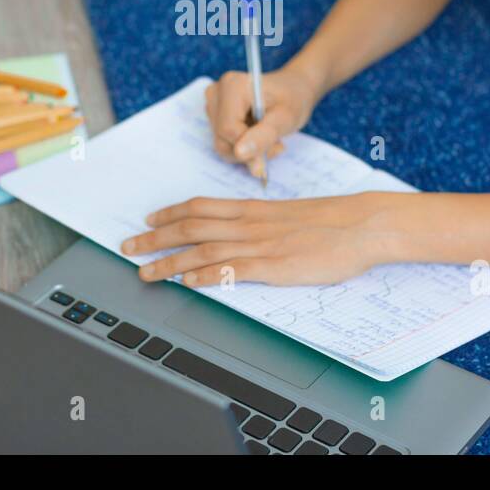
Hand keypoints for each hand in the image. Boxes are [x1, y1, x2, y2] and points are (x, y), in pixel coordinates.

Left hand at [121, 191, 408, 286]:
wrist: (362, 224)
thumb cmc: (332, 221)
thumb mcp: (289, 215)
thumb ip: (262, 223)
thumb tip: (240, 231)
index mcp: (253, 208)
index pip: (201, 206)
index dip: (170, 213)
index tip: (148, 219)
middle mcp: (249, 223)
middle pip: (191, 227)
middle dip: (154, 238)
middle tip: (127, 246)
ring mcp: (260, 244)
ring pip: (203, 250)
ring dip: (169, 262)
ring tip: (145, 272)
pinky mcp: (274, 266)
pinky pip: (233, 270)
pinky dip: (206, 276)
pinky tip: (188, 283)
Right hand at [205, 66, 320, 175]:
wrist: (292, 89)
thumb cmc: (292, 99)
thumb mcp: (285, 118)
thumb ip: (263, 136)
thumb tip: (239, 153)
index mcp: (232, 86)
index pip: (228, 129)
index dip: (248, 148)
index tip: (273, 150)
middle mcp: (216, 92)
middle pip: (222, 138)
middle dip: (250, 150)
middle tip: (277, 144)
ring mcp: (213, 103)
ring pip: (222, 144)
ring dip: (248, 151)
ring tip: (271, 139)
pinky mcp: (214, 115)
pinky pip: (224, 142)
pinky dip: (243, 147)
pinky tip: (259, 136)